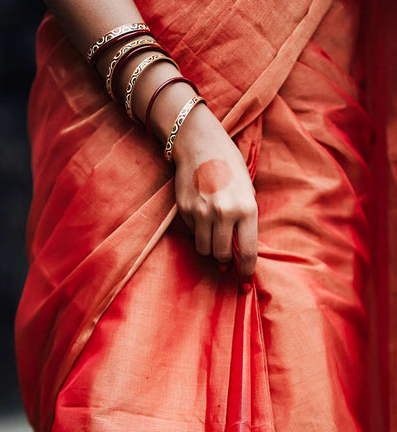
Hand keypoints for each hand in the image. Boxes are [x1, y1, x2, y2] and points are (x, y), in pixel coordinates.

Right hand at [172, 103, 257, 279]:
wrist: (201, 145)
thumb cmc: (230, 168)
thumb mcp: (247, 192)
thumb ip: (245, 222)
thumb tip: (240, 252)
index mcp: (246, 209)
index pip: (248, 252)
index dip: (247, 272)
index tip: (246, 282)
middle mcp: (224, 213)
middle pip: (222, 255)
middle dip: (225, 259)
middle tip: (227, 257)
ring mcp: (202, 213)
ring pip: (204, 249)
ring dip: (210, 249)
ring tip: (214, 238)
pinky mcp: (185, 211)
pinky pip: (192, 233)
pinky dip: (198, 232)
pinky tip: (201, 216)